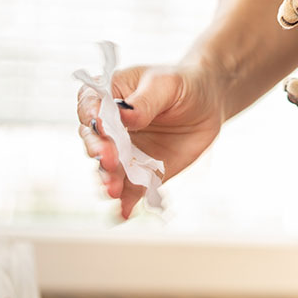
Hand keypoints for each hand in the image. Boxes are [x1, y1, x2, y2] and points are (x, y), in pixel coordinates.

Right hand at [77, 63, 222, 219]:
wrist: (208, 104)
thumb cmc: (183, 84)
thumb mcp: (166, 84)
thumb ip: (145, 101)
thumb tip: (125, 116)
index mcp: (107, 96)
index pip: (90, 107)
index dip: (93, 118)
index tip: (102, 128)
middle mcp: (108, 128)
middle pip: (94, 142)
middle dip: (100, 153)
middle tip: (111, 161)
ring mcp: (122, 153)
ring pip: (107, 170)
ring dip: (108, 180)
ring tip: (114, 190)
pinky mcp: (139, 173)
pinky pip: (129, 190)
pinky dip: (125, 203)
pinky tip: (124, 213)